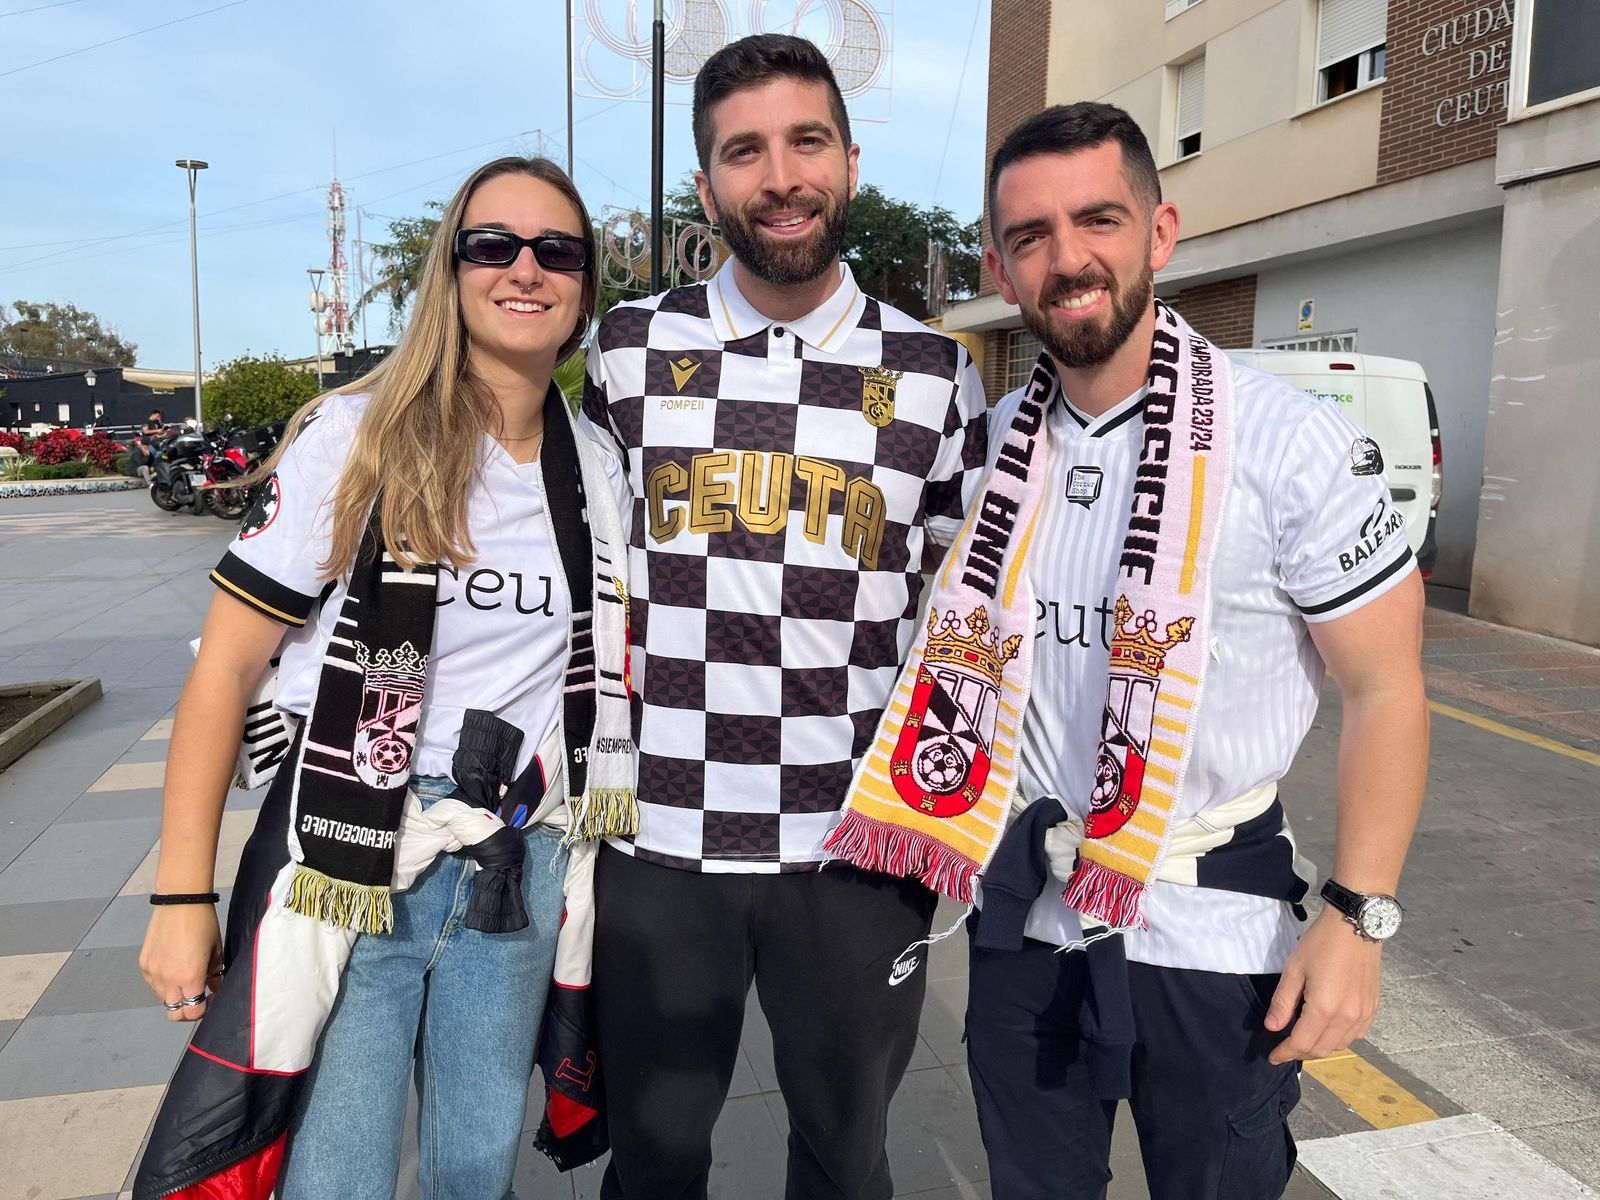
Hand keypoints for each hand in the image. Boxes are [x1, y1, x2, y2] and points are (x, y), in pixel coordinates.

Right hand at [140, 904, 223, 1022]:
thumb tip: (215, 988)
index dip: (204, 1010)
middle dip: (188, 1010)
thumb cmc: (203, 923)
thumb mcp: (216, 951)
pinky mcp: (144, 964)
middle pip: (175, 1014)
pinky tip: (174, 967)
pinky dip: (164, 983)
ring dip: (176, 995)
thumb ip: (215, 974)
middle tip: (198, 997)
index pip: (193, 1012)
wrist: (180, 902)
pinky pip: (153, 984)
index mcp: (190, 977)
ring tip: (186, 978)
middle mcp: (168, 979)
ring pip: (163, 999)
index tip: (210, 1000)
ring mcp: (153, 973)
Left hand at [1264, 908, 1382, 1064]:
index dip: (1285, 1053)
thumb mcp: (1294, 969)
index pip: (1302, 1043)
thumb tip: (1272, 1027)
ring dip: (1319, 1047)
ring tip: (1302, 1038)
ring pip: (1339, 1045)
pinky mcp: (1372, 1008)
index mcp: (1325, 1008)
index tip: (1272, 1057)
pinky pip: (1355, 1035)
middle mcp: (1347, 1017)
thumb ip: (1283, 1002)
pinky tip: (1326, 1029)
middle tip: (1284, 1048)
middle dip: (1300, 1053)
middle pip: (1321, 1049)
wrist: (1355, 926)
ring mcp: (1363, 1014)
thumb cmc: (1320, 943)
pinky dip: (1338, 1039)